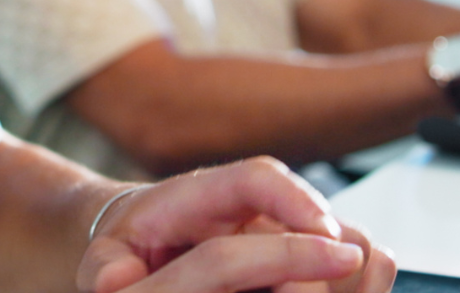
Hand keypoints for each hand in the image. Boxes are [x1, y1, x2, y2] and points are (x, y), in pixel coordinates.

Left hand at [80, 158, 397, 292]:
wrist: (142, 241)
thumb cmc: (132, 247)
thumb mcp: (107, 257)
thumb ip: (107, 266)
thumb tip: (114, 279)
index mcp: (202, 196)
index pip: (258, 178)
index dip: (296, 199)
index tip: (321, 234)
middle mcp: (253, 207)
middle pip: (310, 214)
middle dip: (320, 249)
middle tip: (323, 282)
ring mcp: (283, 228)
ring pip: (343, 235)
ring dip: (346, 266)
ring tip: (339, 286)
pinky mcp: (303, 254)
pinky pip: (351, 261)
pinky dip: (353, 281)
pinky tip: (341, 292)